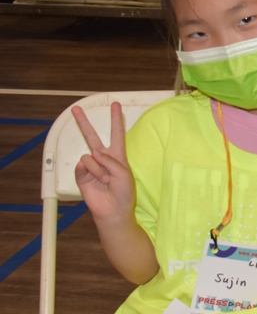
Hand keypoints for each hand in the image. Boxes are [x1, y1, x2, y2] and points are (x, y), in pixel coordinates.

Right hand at [72, 101, 134, 223]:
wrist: (113, 209)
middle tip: (75, 108)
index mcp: (117, 155)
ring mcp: (91, 165)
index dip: (116, 119)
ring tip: (106, 180)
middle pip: (92, 136)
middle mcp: (103, 158)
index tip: (116, 104)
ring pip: (90, 155)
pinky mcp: (81, 174)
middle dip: (83, 122)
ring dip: (100, 169)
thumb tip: (94, 153)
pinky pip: (83, 165)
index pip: (116, 133)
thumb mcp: (124, 174)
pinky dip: (91, 172)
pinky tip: (96, 180)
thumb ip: (111, 161)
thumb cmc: (124, 192)